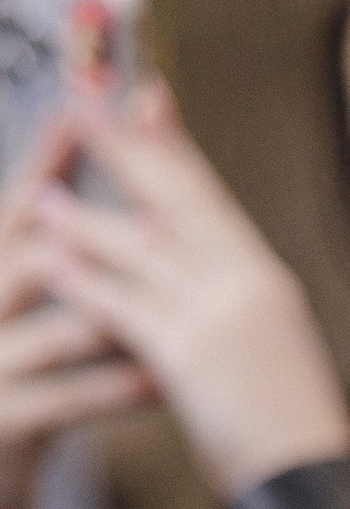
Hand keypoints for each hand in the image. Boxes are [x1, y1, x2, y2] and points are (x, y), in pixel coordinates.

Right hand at [0, 120, 152, 508]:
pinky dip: (115, 386)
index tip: (91, 108)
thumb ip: (51, 267)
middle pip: (32, 249)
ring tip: (175, 292)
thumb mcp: (26, 326)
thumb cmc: (16, 398)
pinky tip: (159, 378)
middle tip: (157, 206)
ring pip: (53, 323)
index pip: (14, 207)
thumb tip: (89, 201)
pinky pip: (63, 400)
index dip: (49, 156)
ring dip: (119, 306)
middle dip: (95, 223)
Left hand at [25, 85, 349, 500]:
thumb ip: (236, 299)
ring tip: (41, 200)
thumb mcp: (271, 345)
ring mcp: (220, 316)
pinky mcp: (192, 356)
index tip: (145, 97)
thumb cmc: (288, 425)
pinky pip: (127, 308)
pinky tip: (54, 266)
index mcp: (264, 278)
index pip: (211, 195)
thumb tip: (201, 268)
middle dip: (124, 152)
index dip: (173, 144)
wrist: (313, 484)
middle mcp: (246, 283)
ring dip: (87, 221)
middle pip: (176, 201)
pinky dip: (87, 283)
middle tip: (81, 108)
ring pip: (143, 250)